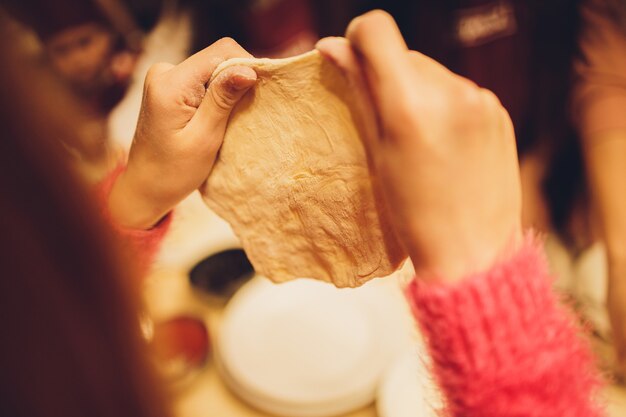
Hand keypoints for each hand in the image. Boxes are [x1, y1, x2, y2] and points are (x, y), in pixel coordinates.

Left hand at [109, 38, 256, 228]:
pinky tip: (218, 119)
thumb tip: (248, 69)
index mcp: (170, 83)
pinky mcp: (170, 87)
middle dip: (237, 82)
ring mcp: (165, 78)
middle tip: (244, 115)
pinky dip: (217, 97)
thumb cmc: (174, 172)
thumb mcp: (204, 138)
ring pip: (213, 70)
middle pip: (218, 59)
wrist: (145, 187)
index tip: (260, 95)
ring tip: (229, 122)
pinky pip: (204, 81)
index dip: (247, 67)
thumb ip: (223, 100)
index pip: (222, 52)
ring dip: (228, 92)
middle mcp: (164, 72)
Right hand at [317, 11, 521, 281]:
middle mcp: (451, 92)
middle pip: (405, 54)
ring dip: (417, 92)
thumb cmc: (414, 213)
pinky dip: (443, 105)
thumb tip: (333, 48)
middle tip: (386, 122)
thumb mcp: (376, 154)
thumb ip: (358, 92)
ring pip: (431, 71)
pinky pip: (457, 89)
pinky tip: (444, 142)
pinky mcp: (497, 110)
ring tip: (419, 139)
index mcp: (411, 106)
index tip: (353, 63)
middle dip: (389, 77)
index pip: (376, 30)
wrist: (474, 251)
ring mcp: (480, 99)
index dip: (358, 40)